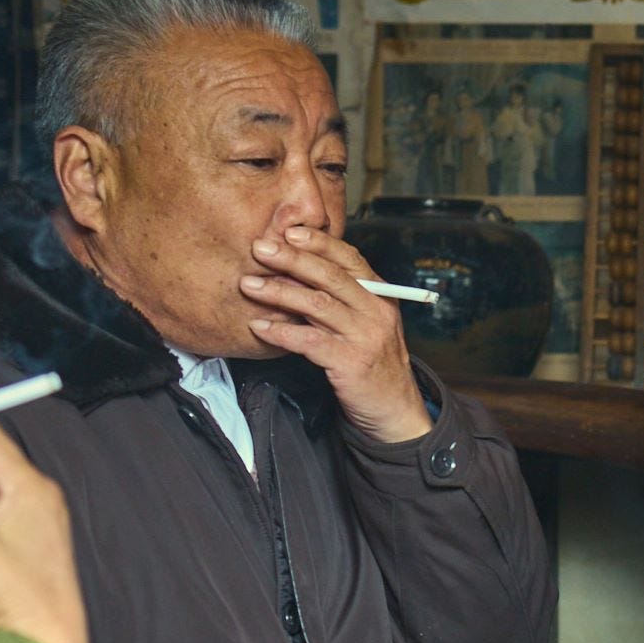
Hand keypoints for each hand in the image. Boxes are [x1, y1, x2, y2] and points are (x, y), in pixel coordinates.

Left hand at [241, 224, 432, 444]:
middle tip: (260, 248)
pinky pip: (310, 341)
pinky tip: (259, 326)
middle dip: (292, 259)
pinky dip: (281, 332)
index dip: (319, 243)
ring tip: (249, 285)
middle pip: (331, 276)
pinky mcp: (351, 363)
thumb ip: (341, 300)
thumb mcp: (366, 324)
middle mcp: (376, 312)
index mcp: (381, 296)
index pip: (350, 259)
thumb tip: (296, 273)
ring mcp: (366, 337)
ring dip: (279, 292)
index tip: (288, 231)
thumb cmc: (372, 364)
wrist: (395, 411)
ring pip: (318, 305)